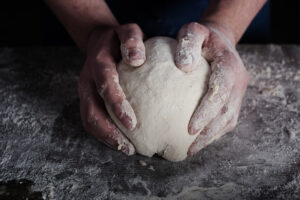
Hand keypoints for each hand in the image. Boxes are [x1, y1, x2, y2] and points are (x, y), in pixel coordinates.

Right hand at [77, 24, 145, 154]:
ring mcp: (85, 91)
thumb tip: (137, 60)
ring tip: (127, 150)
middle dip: (109, 132)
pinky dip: (104, 134)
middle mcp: (87, 80)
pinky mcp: (87, 99)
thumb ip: (132, 39)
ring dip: (106, 137)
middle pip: (91, 111)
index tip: (133, 123)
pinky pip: (91, 119)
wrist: (99, 41)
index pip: (105, 86)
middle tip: (130, 148)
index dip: (116, 105)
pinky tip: (121, 141)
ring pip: (88, 119)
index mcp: (98, 63)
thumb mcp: (127, 30)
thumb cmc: (118, 39)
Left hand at [175, 22, 248, 154]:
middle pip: (227, 112)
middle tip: (190, 148)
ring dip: (211, 137)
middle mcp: (238, 80)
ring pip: (229, 119)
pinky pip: (228, 119)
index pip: (221, 92)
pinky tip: (199, 139)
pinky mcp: (234, 98)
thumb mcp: (193, 31)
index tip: (190, 129)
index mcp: (229, 64)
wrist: (218, 40)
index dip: (208, 112)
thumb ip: (188, 43)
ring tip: (192, 149)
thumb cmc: (202, 37)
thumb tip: (183, 66)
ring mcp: (238, 91)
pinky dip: (215, 132)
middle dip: (208, 133)